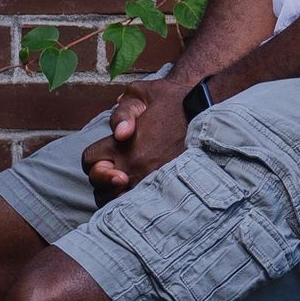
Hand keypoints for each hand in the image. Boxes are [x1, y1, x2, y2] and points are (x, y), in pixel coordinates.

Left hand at [79, 73, 194, 205]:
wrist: (210, 110)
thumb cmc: (176, 100)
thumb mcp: (145, 93)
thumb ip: (122, 110)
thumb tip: (118, 132)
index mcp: (122, 144)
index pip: (89, 161)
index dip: (96, 158)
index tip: (108, 156)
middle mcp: (133, 167)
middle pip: (100, 188)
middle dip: (105, 180)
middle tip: (118, 173)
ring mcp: (149, 181)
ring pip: (118, 203)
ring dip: (119, 195)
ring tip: (130, 184)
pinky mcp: (168, 189)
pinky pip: (142, 207)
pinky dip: (138, 204)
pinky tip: (144, 193)